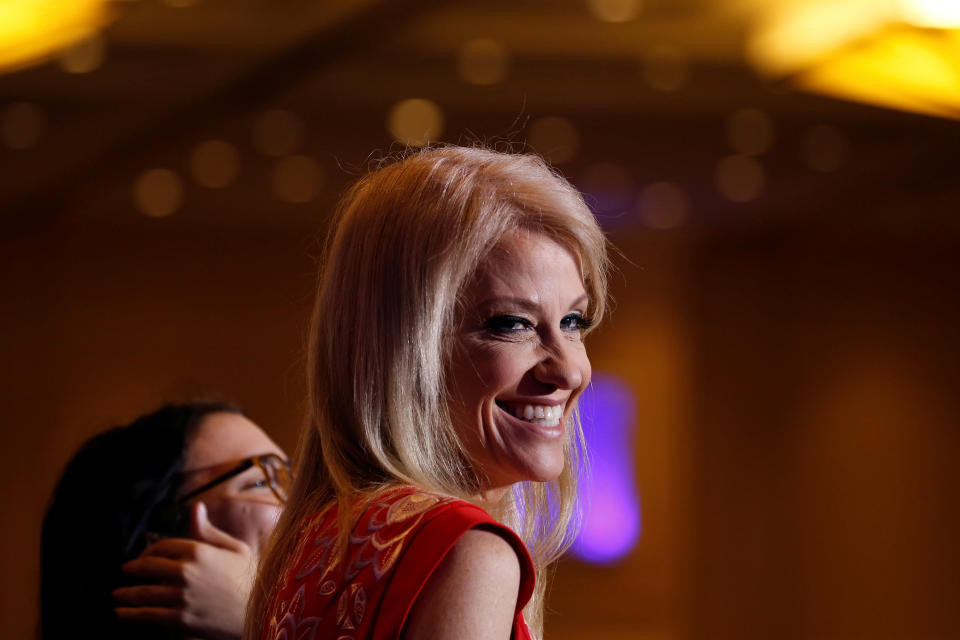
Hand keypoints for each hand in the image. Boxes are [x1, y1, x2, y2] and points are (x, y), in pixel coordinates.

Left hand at [114, 501, 256, 639]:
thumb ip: (209, 531)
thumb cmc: (250, 578)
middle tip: (124, 572)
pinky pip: (146, 615)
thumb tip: (195, 508)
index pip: (161, 546)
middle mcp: (185, 571)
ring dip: (123, 594)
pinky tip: (119, 614)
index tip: (143, 556)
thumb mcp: (236, 548)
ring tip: (115, 595)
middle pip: (146, 567)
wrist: (260, 612)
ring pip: (142, 593)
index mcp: (199, 551)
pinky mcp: (179, 619)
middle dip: (131, 570)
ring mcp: (180, 596)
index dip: (148, 551)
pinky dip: (129, 614)